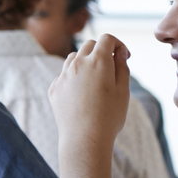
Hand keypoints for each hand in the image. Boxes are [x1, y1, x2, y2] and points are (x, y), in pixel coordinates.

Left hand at [49, 34, 130, 161]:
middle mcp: (77, 63)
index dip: (118, 44)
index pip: (107, 38)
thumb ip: (122, 67)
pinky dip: (74, 78)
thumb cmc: (109, 116)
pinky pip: (64, 76)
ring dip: (86, 62)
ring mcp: (63, 76)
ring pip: (74, 58)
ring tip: (96, 80)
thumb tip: (119, 53)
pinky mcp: (54, 88)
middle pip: (89, 45)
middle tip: (111, 67)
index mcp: (98, 61)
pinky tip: (82, 95)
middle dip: (102, 51)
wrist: (84, 139)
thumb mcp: (123, 90)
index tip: (124, 57)